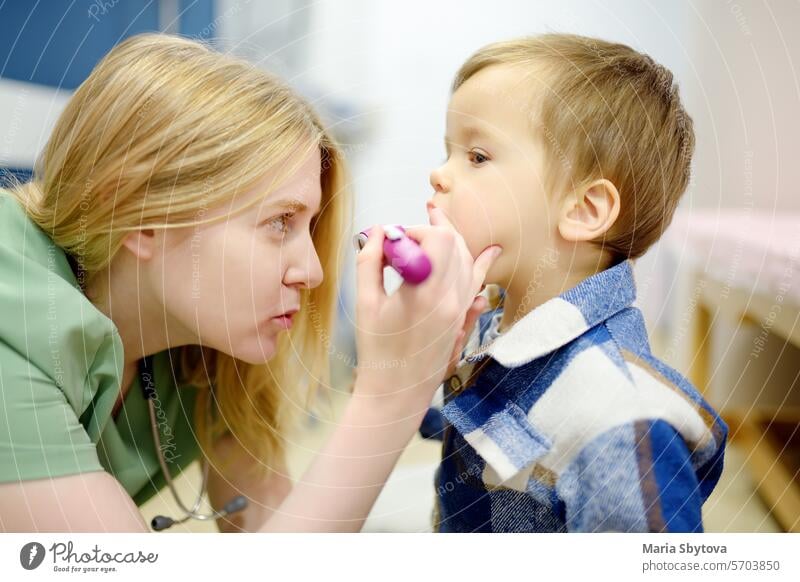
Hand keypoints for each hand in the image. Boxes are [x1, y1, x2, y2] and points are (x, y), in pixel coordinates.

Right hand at [353, 207, 501, 412]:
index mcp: (427, 293)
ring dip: (452, 242)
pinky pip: (477, 284)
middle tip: (412, 230)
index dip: (416, 230)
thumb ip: (369, 261)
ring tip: (438, 226)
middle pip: (457, 245)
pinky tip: (487, 253)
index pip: (439, 239)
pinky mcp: (462, 319)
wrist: (396, 393)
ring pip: (469, 260)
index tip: (394, 240)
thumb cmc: (378, 351)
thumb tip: (378, 232)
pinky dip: (478, 265)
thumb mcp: (365, 302)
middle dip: (434, 230)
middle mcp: (451, 299)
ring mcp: (461, 310)